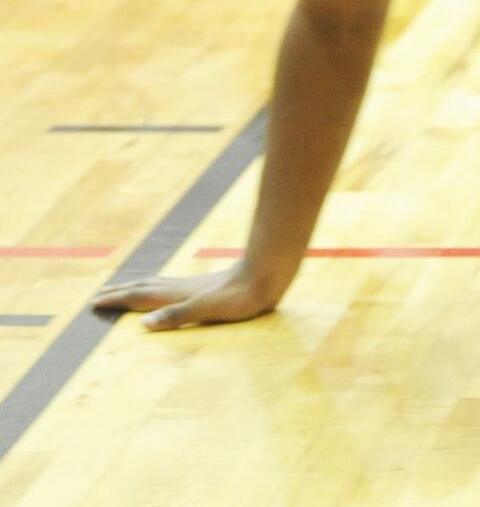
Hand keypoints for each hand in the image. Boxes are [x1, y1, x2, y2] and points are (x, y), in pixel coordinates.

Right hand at [92, 264, 280, 330]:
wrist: (267, 274)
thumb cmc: (240, 296)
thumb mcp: (208, 310)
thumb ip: (177, 316)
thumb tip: (143, 324)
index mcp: (177, 295)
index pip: (139, 296)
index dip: (116, 300)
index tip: (93, 303)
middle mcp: (182, 287)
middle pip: (145, 286)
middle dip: (122, 291)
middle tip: (101, 294)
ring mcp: (195, 285)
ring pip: (159, 283)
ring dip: (139, 287)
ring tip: (129, 289)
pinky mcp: (208, 286)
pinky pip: (174, 286)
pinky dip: (160, 288)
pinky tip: (171, 292)